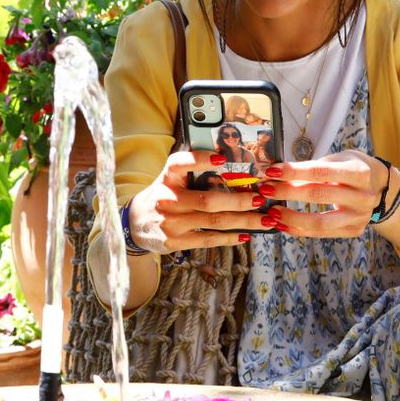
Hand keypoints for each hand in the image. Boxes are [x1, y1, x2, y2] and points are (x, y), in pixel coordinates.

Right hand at [126, 149, 267, 251]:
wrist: (135, 224)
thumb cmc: (162, 196)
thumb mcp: (169, 179)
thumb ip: (191, 171)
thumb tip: (228, 162)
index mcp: (166, 178)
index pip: (179, 164)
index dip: (199, 160)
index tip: (222, 159)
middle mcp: (167, 199)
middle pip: (207, 200)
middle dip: (238, 200)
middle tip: (261, 198)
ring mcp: (171, 223)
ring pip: (213, 221)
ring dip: (243, 221)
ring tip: (265, 220)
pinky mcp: (175, 241)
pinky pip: (208, 239)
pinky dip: (229, 237)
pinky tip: (246, 234)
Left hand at [252, 149, 389, 238]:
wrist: (382, 188)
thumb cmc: (354, 169)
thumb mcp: (340, 159)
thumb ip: (314, 166)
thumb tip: (279, 173)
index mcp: (359, 173)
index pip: (320, 172)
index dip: (294, 172)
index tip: (272, 171)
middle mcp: (363, 196)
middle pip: (318, 194)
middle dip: (288, 192)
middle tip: (266, 190)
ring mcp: (359, 216)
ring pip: (320, 221)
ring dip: (291, 217)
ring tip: (272, 212)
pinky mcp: (353, 231)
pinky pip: (321, 233)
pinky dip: (299, 229)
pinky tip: (283, 224)